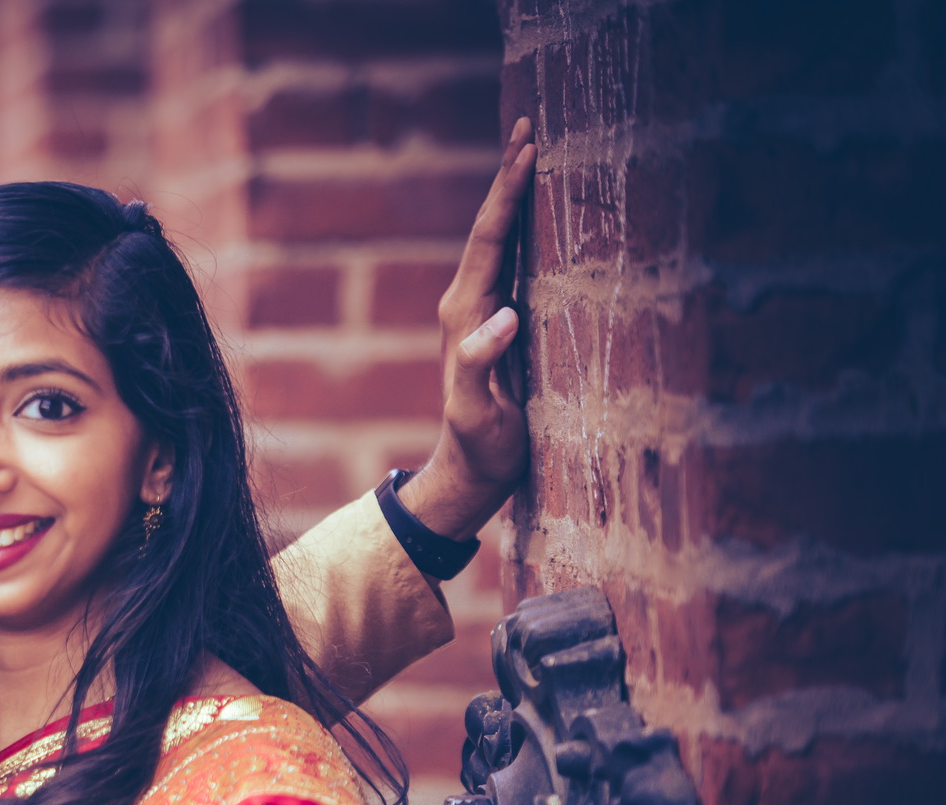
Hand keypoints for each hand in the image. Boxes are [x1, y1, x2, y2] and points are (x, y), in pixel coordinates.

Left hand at [400, 117, 536, 541]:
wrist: (472, 471)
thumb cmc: (480, 445)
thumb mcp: (476, 411)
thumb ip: (479, 365)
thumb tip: (503, 316)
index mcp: (465, 313)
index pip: (489, 239)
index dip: (508, 193)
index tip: (528, 149)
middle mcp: (470, 303)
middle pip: (493, 227)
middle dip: (510, 177)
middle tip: (530, 123)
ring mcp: (484, 311)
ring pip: (504, 240)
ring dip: (519, 196)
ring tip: (538, 151)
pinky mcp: (501, 322)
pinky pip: (516, 263)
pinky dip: (530, 229)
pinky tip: (549, 212)